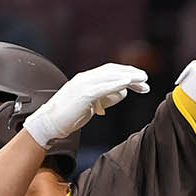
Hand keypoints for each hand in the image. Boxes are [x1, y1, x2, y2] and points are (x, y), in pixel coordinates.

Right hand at [22, 63, 149, 147]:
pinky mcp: (83, 95)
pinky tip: (128, 84)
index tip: (141, 80)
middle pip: (112, 71)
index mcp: (86, 79)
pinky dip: (116, 84)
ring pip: (110, 77)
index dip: (127, 74)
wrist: (49, 124)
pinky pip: (103, 87)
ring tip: (142, 81)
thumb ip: (107, 96)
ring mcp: (83, 85)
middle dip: (131, 74)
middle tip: (145, 79)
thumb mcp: (92, 104)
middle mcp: (85, 78)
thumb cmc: (69, 116)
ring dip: (128, 77)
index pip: (110, 72)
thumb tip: (124, 91)